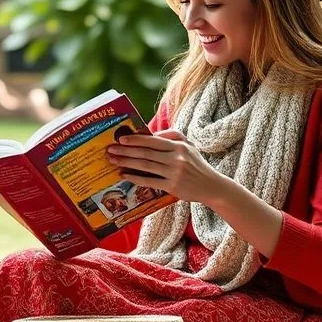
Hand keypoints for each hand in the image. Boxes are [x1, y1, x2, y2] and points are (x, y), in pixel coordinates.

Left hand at [107, 130, 226, 203]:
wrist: (211, 186)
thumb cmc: (197, 164)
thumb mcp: (189, 146)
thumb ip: (172, 136)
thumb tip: (151, 133)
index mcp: (179, 146)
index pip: (153, 141)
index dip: (135, 140)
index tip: (121, 139)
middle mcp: (176, 158)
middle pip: (146, 153)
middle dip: (126, 151)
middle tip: (110, 150)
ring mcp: (174, 173)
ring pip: (145, 166)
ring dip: (127, 163)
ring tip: (113, 160)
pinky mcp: (172, 187)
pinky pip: (150, 181)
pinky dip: (135, 178)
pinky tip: (124, 175)